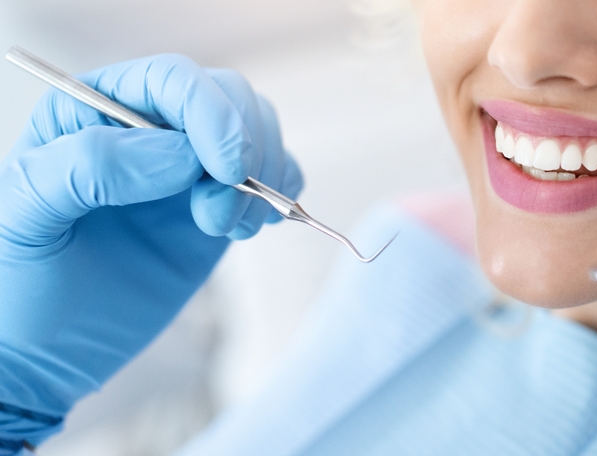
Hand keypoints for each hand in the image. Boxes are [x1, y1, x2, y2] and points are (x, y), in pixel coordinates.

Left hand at [0, 54, 301, 450]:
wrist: (41, 351)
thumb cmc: (16, 284)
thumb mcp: (22, 217)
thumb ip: (87, 169)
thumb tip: (180, 155)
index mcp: (90, 112)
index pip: (173, 81)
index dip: (212, 114)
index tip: (227, 169)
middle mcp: (146, 129)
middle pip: (228, 98)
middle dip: (246, 149)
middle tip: (220, 215)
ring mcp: (187, 168)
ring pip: (258, 131)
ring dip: (264, 177)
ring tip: (227, 228)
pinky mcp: (216, 205)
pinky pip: (272, 175)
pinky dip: (279, 195)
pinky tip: (246, 228)